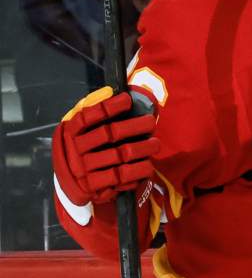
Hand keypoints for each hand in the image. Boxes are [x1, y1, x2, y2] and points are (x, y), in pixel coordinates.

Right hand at [53, 87, 159, 205]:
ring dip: (142, 149)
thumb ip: (91, 110)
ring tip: (155, 144)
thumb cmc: (81, 148)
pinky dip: (137, 171)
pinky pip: (120, 177)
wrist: (69, 183)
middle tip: (151, 122)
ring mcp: (84, 168)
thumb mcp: (79, 129)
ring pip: (119, 156)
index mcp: (71, 132)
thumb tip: (109, 91)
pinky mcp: (94, 185)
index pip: (88, 116)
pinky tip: (147, 165)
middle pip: (109, 134)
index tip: (127, 100)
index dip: (108, 107)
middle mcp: (75, 149)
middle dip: (134, 126)